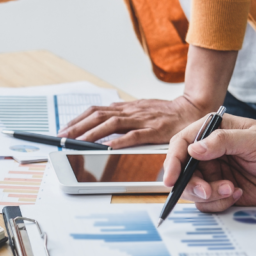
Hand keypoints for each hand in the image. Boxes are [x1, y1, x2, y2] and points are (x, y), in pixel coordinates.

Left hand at [58, 96, 208, 147]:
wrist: (192, 110)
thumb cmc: (165, 113)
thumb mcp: (140, 110)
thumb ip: (122, 116)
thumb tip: (101, 122)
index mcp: (126, 108)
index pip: (96, 110)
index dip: (78, 119)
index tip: (64, 129)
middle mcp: (130, 111)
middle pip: (98, 115)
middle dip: (78, 126)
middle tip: (62, 137)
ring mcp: (142, 120)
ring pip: (112, 124)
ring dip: (92, 133)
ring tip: (78, 142)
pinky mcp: (154, 130)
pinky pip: (134, 136)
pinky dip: (119, 141)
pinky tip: (107, 147)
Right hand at [163, 114, 255, 211]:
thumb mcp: (254, 140)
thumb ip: (223, 141)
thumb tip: (194, 149)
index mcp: (212, 131)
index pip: (182, 144)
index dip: (172, 161)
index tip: (171, 179)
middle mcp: (208, 152)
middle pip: (182, 171)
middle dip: (192, 185)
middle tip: (209, 192)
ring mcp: (213, 173)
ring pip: (192, 190)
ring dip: (210, 195)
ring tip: (233, 190)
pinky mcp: (220, 191)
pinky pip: (207, 202)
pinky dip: (220, 203)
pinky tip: (238, 194)